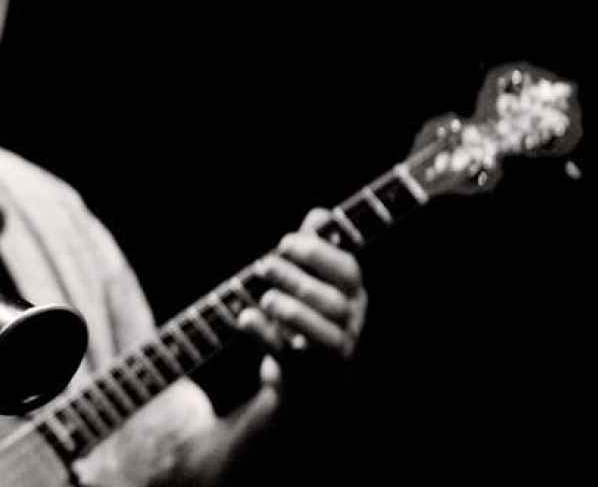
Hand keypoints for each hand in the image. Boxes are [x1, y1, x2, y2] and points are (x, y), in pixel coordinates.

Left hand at [236, 208, 367, 398]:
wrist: (306, 381)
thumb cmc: (308, 318)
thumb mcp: (313, 280)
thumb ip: (315, 248)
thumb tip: (320, 215)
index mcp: (353, 297)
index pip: (348, 272)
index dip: (318, 254)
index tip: (285, 243)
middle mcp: (349, 326)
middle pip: (333, 302)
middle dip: (297, 280)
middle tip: (264, 265)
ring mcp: (331, 354)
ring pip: (321, 334)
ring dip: (290, 311)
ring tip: (265, 297)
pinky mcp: (308, 376)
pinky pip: (289, 356)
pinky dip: (264, 334)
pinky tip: (244, 317)